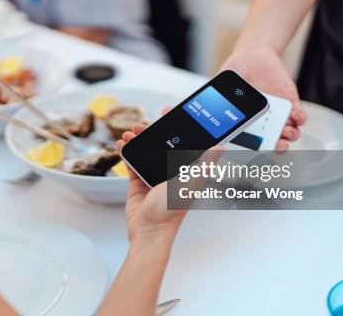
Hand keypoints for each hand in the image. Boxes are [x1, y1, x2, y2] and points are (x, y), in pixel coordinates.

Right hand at [116, 121, 222, 243]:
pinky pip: (132, 162)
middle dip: (153, 130)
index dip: (178, 126)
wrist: (148, 230)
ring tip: (130, 133)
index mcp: (187, 170)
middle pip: (162, 143)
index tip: (170, 112)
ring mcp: (154, 175)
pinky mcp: (139, 182)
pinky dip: (127, 152)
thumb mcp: (190, 184)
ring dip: (138, 139)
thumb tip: (220, 146)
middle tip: (146, 122)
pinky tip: (122, 144)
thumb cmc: (171, 211)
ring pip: (146, 150)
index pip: (184, 142)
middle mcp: (171, 171)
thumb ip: (204, 164)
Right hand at [220, 46, 306, 149]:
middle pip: (273, 142)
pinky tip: (295, 116)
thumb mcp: (220, 86)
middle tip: (277, 145)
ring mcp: (278, 114)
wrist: (251, 54)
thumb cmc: (236, 73)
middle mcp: (263, 122)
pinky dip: (300, 119)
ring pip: (289, 133)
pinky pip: (299, 116)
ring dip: (290, 136)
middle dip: (277, 147)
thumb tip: (201, 106)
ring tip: (286, 132)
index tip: (255, 152)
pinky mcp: (290, 102)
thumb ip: (214, 98)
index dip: (255, 151)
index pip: (252, 143)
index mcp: (247, 123)